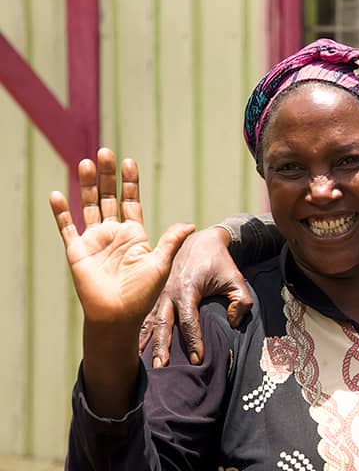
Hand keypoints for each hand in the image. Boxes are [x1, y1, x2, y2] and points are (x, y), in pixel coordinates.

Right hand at [50, 149, 194, 331]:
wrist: (118, 316)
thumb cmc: (142, 294)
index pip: (131, 201)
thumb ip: (170, 242)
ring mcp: (94, 240)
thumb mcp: (160, 264)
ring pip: (88, 206)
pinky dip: (61, 212)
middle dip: (107, 176)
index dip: (129, 183)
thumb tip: (189, 224)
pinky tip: (57, 194)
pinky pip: (67, 227)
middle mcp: (113, 234)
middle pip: (108, 197)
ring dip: (85, 186)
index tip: (129, 162)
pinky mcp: (77, 251)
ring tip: (86, 163)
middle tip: (106, 154)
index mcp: (134, 235)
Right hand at [140, 226, 252, 366]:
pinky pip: (144, 317)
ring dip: (147, 343)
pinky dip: (140, 333)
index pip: (189, 320)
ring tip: (145, 364)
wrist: (201, 241)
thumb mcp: (237, 279)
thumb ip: (241, 302)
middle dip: (162, 346)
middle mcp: (168, 292)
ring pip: (149, 322)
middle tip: (162, 367)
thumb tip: (233, 323)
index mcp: (187, 288)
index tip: (197, 360)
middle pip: (162, 324)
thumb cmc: (220, 263)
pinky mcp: (154, 296)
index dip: (193, 340)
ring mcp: (158, 294)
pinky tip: (137, 350)